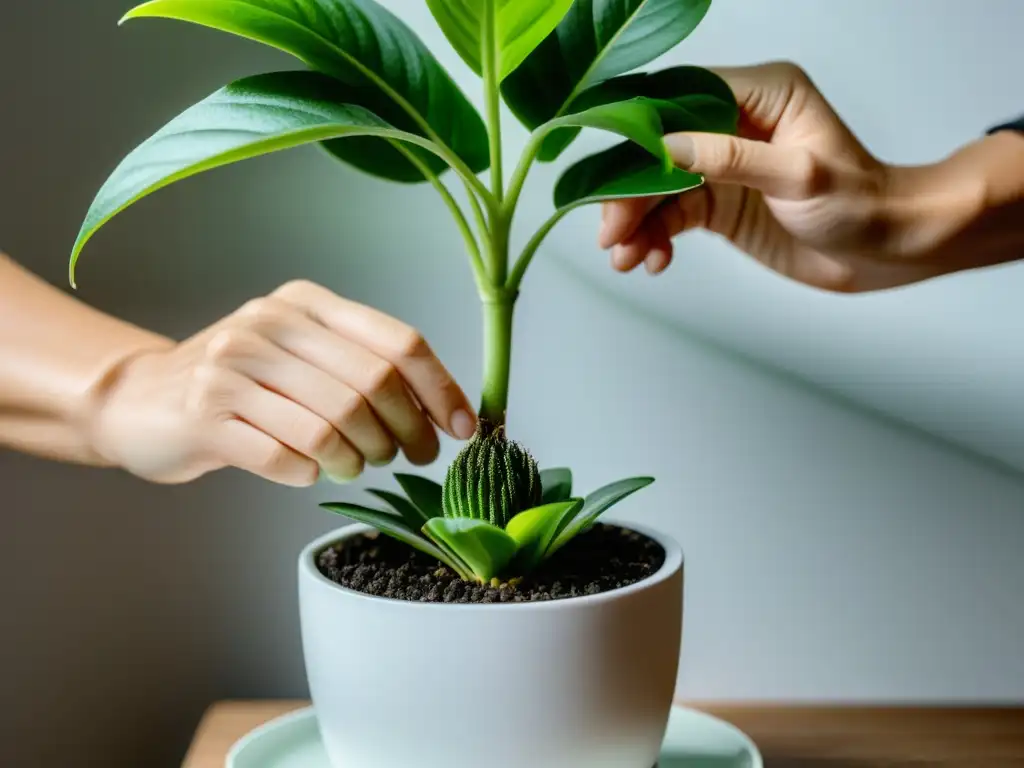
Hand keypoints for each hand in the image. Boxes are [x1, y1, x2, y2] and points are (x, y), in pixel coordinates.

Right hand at [89, 280, 476, 486]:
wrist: (142, 400)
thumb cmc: (242, 383)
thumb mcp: (300, 354)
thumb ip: (362, 368)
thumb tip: (442, 411)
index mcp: (306, 304)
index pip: (398, 342)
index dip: (441, 390)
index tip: (464, 429)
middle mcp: (270, 325)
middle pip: (372, 387)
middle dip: (405, 433)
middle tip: (411, 456)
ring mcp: (233, 368)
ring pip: (333, 426)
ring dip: (359, 458)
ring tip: (356, 463)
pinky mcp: (206, 416)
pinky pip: (285, 457)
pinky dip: (308, 473)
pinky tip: (306, 470)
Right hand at [598, 61, 1023, 291]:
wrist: (887, 250)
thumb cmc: (861, 203)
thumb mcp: (798, 176)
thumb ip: (730, 159)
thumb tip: (665, 146)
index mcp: (759, 94)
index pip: (681, 96)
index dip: (638, 127)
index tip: (607, 162)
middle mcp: (735, 124)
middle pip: (659, 147)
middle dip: (628, 189)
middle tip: (610, 230)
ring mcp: (724, 167)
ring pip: (658, 186)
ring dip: (635, 221)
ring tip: (624, 257)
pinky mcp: (720, 204)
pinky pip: (672, 216)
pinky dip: (654, 238)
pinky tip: (651, 261)